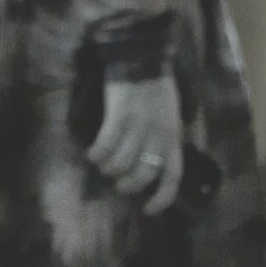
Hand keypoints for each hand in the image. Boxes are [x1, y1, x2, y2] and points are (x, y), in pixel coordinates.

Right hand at [87, 73, 184, 213]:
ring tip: (101, 165)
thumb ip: (163, 139)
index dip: (160, 198)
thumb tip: (149, 162)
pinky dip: (97, 152)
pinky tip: (91, 153)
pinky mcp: (120, 114)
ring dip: (108, 168)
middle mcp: (158, 135)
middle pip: (143, 174)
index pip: (171, 177)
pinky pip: (106, 143)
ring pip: (122, 162)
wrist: (143, 56)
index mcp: (174, 137)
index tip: (147, 210)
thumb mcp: (170, 116)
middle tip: (116, 182)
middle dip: (127, 184)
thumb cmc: (156, 86)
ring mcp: (139, 125)